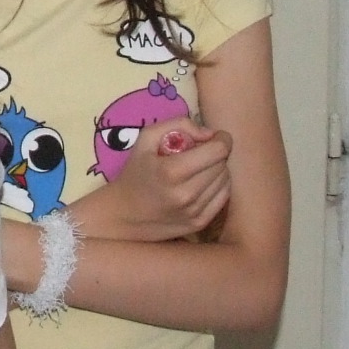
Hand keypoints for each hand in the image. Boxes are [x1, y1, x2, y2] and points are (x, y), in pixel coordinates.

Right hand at [75, 121, 232, 242]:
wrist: (123, 215)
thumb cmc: (135, 172)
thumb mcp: (146, 138)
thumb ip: (178, 124)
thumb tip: (209, 134)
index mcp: (172, 171)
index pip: (218, 151)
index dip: (221, 139)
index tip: (215, 138)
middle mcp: (186, 194)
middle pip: (222, 165)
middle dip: (217, 154)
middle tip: (202, 153)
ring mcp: (194, 212)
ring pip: (225, 181)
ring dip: (218, 170)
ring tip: (200, 169)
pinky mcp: (199, 224)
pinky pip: (223, 198)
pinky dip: (218, 186)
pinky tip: (204, 183)